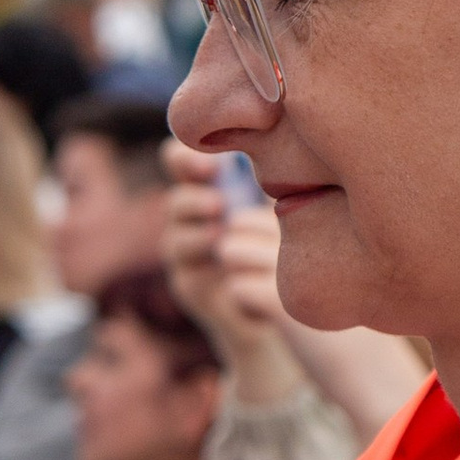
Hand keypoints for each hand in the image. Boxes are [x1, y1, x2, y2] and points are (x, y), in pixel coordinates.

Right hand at [161, 152, 292, 398]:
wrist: (281, 319)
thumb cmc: (286, 254)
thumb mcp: (283, 212)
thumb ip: (277, 180)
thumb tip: (283, 140)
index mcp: (215, 185)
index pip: (191, 153)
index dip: (193, 144)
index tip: (215, 147)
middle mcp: (194, 210)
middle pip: (173, 174)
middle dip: (189, 167)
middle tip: (212, 171)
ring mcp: (185, 245)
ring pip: (175, 213)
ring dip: (195, 207)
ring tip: (218, 208)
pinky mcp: (186, 279)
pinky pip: (182, 256)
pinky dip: (199, 244)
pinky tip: (218, 242)